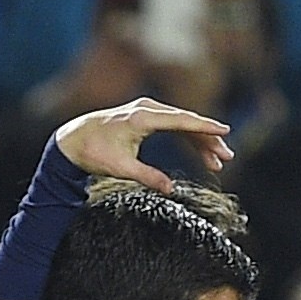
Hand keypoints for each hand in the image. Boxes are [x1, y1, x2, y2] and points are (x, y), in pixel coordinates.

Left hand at [56, 96, 233, 193]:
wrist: (73, 140)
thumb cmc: (94, 153)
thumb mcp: (120, 168)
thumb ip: (148, 177)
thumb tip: (171, 190)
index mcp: (141, 118)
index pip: (180, 121)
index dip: (204, 128)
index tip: (224, 132)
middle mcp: (146, 109)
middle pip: (186, 122)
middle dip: (208, 140)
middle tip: (227, 157)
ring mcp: (147, 110)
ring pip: (183, 124)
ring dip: (201, 141)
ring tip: (219, 161)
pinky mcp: (146, 116)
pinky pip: (174, 125)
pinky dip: (189, 138)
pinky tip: (202, 154)